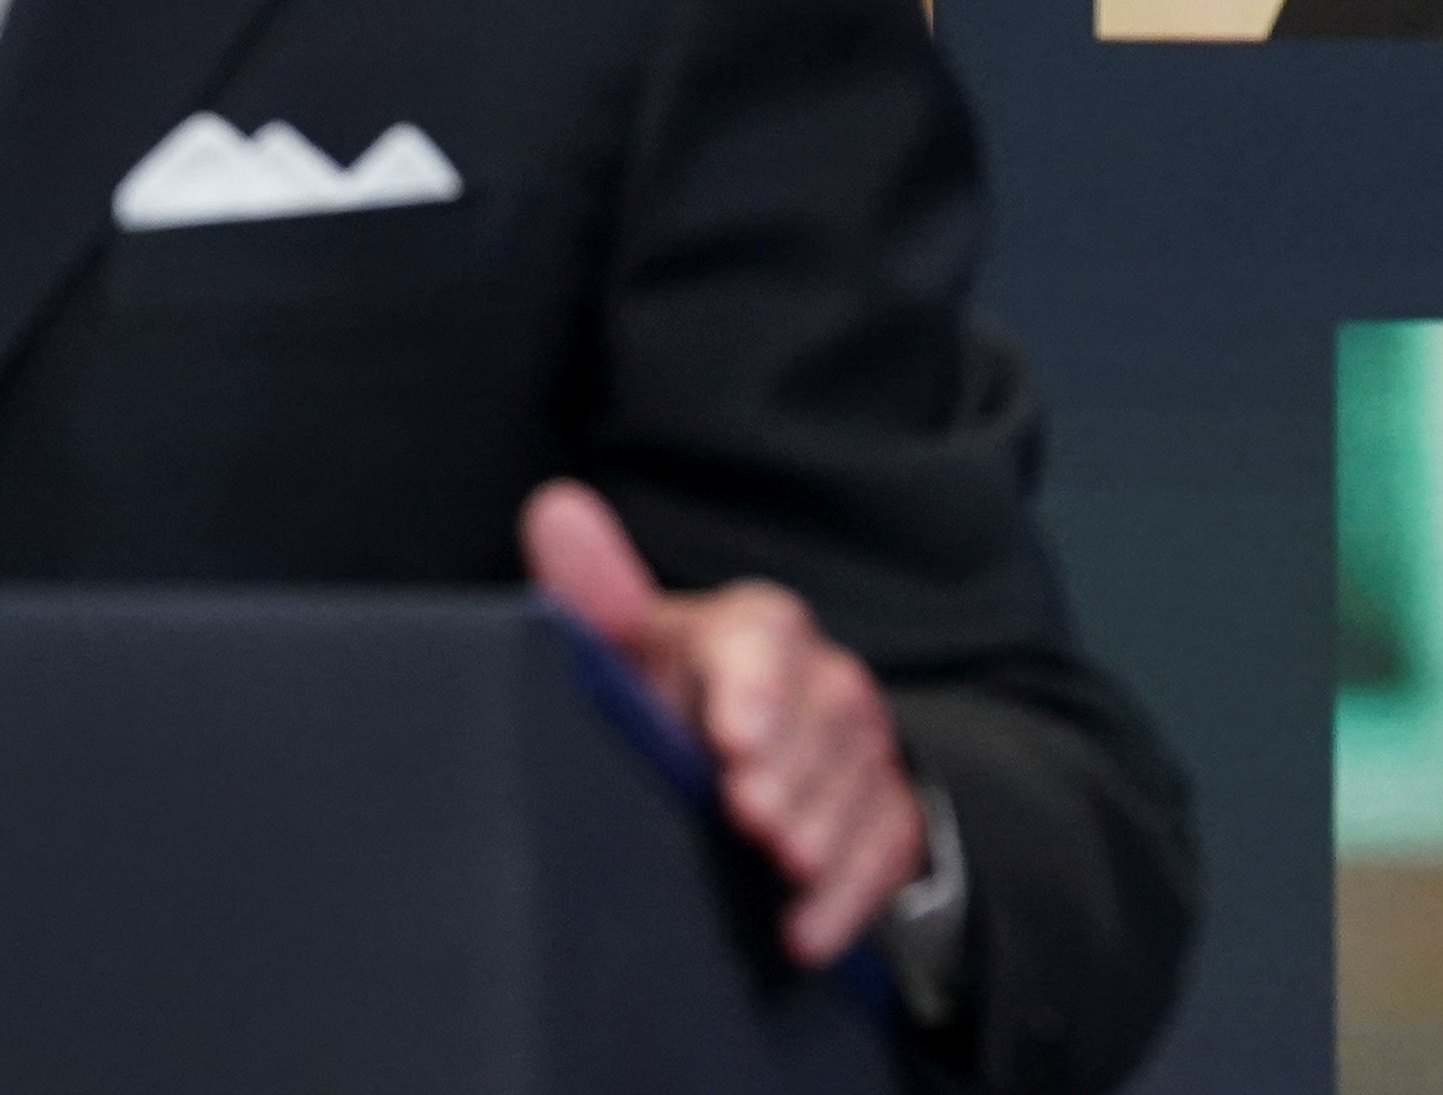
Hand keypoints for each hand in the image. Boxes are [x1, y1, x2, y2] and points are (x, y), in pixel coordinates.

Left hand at [523, 479, 927, 964]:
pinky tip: (803, 932)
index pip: (766, 634)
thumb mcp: (623, 655)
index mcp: (748, 632)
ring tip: (784, 864)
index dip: (754, 683)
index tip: (731, 738)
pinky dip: (849, 894)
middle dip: (790, 766)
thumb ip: (594, 594)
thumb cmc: (664, 705)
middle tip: (752, 813)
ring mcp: (859, 750)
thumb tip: (554, 509)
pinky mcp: (885, 815)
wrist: (732, 773)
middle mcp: (816, 680)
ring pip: (862, 775)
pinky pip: (888, 846)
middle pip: (827, 707)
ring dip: (820, 826)